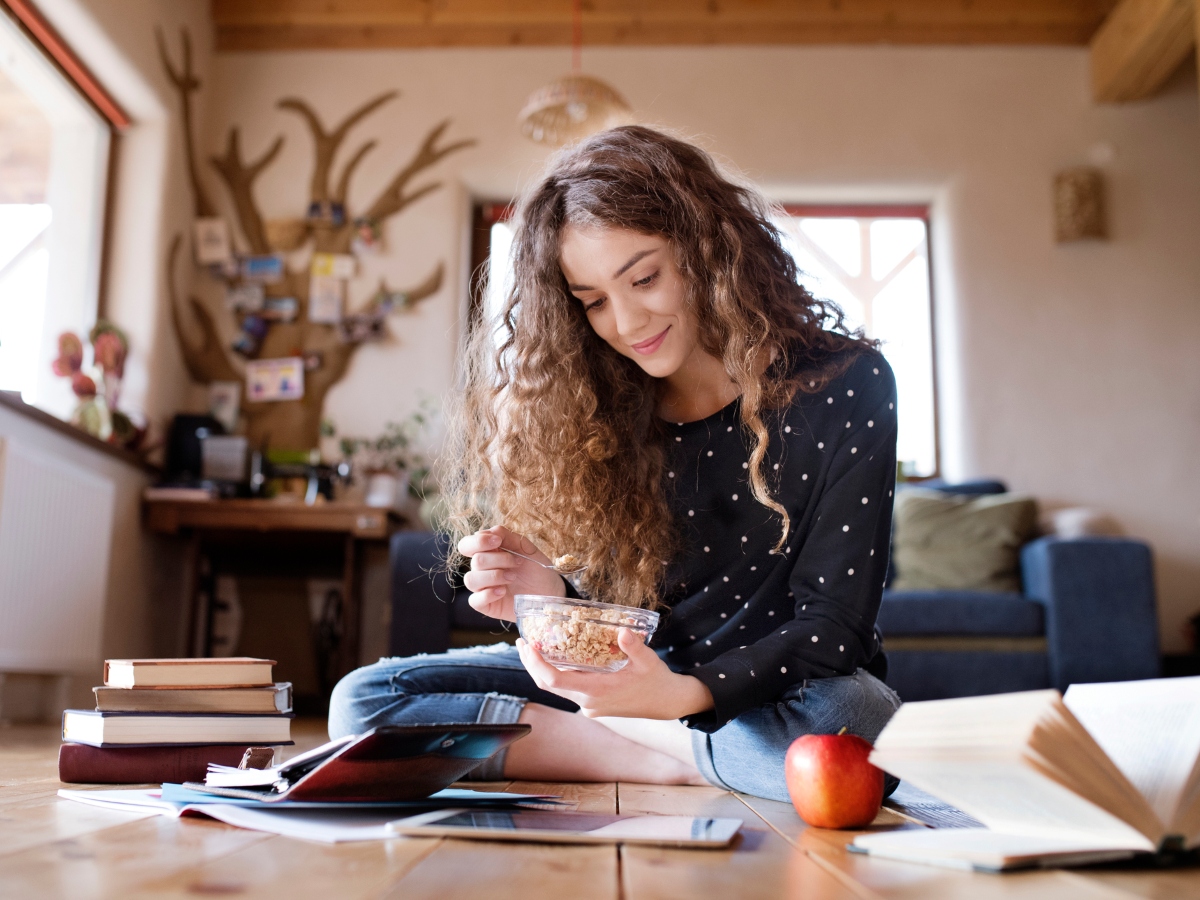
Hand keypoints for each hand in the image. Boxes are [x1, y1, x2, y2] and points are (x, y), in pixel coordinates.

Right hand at [457, 525, 565, 621]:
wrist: (551, 591)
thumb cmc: (537, 569)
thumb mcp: (526, 548)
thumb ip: (507, 537)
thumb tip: (489, 532)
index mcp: (488, 553)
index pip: (467, 545)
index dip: (478, 541)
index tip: (498, 541)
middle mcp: (482, 570)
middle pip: (476, 561)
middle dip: (499, 559)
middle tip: (517, 563)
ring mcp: (483, 588)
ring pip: (471, 580)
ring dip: (494, 576)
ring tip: (512, 578)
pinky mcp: (486, 605)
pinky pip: (474, 600)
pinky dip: (488, 594)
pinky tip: (503, 591)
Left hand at [516, 627, 714, 719]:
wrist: (667, 703)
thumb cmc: (657, 680)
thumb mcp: (648, 661)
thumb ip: (634, 647)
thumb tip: (623, 631)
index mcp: (597, 691)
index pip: (555, 680)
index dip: (536, 664)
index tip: (527, 647)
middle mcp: (588, 702)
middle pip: (548, 685)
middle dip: (531, 665)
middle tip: (522, 643)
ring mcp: (589, 706)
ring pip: (556, 689)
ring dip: (542, 670)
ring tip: (534, 648)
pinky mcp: (592, 705)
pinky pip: (567, 690)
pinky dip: (557, 674)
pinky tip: (556, 658)